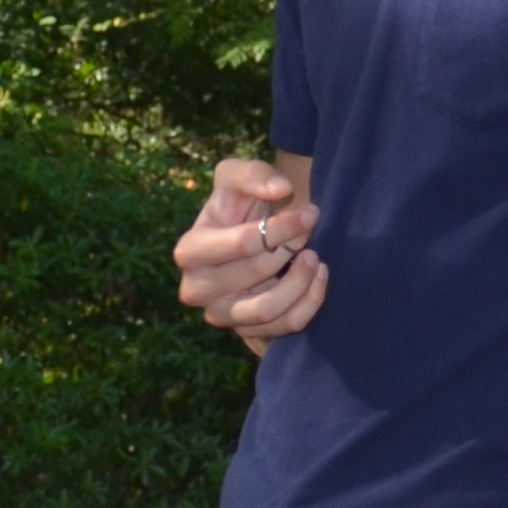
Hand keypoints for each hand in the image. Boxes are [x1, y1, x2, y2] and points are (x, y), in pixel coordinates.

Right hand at [174, 156, 325, 347]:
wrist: (241, 239)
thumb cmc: (236, 207)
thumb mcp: (235, 176)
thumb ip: (255, 174)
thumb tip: (281, 188)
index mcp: (189, 251)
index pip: (243, 244)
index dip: (283, 227)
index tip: (310, 212)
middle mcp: (196, 290)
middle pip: (257, 272)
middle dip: (292, 246)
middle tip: (311, 229)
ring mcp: (219, 316)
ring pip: (269, 308)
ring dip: (302, 281)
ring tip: (315, 257)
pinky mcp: (245, 333)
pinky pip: (284, 326)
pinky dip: (310, 302)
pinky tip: (318, 278)